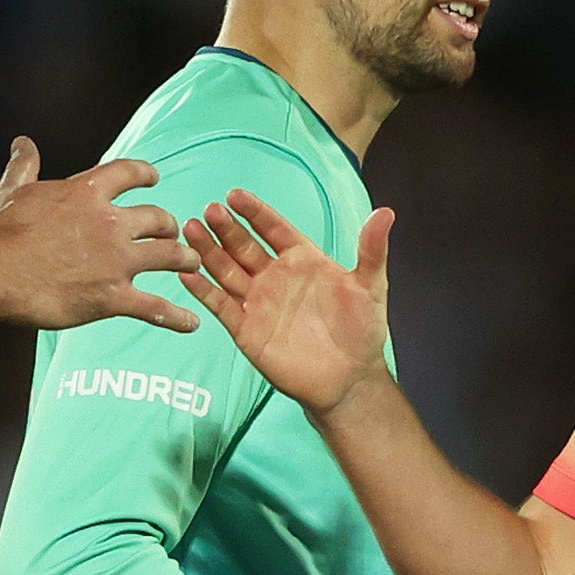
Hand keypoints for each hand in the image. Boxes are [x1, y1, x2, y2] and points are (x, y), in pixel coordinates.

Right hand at [0, 140, 192, 332]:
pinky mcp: (113, 297)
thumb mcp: (14, 191)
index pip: (129, 173)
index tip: (154, 179)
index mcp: (87, 192)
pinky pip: (156, 308)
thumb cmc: (1, 233)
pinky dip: (177, 317)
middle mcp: (110, 222)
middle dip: (169, 224)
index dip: (146, 174)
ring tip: (192, 263)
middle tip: (172, 232)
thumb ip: (25, 165)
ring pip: (170, 256)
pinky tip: (192, 323)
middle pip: (158, 217)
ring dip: (185, 259)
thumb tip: (22, 142)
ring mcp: (116, 261)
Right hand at [175, 189, 390, 412]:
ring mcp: (258, 302)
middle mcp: (275, 276)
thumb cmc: (362, 332)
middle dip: (226, 228)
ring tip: (190, 231)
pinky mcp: (245, 329)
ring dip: (208, 251)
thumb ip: (372, 250)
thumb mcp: (371, 287)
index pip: (273, 228)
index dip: (255, 212)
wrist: (349, 380)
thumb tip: (387, 212)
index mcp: (302, 259)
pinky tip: (187, 274)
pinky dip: (203, 290)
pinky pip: (220, 305)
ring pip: (226, 270)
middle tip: (209, 210)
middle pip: (244, 245)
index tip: (235, 195)